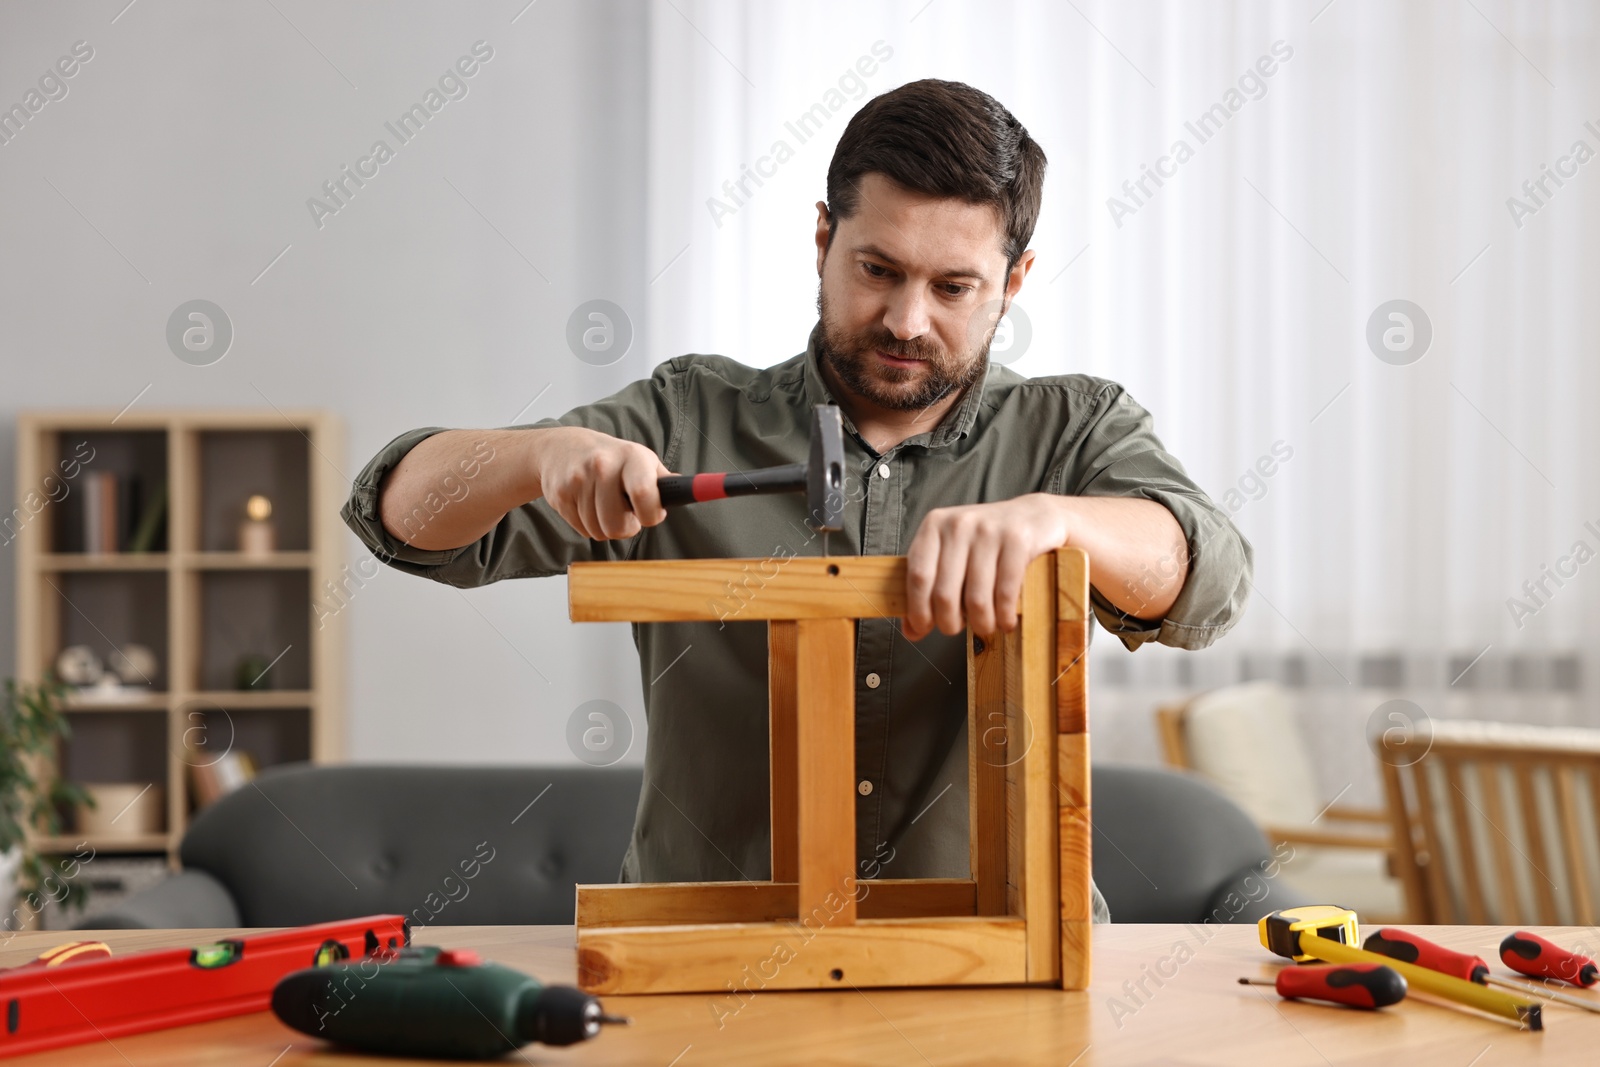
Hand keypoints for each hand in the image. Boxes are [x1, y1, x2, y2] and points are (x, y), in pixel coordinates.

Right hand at [535, 427, 672, 540]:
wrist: (561, 447)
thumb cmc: (609, 457)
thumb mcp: (640, 459)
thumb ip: (663, 480)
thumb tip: (690, 491)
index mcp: (631, 456)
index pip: (644, 495)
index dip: (650, 515)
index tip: (650, 515)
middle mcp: (603, 465)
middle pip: (618, 526)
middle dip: (626, 526)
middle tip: (624, 511)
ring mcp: (578, 480)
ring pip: (600, 532)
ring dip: (605, 526)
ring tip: (603, 504)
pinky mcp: (560, 495)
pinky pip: (582, 530)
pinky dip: (587, 524)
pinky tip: (586, 504)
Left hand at [903, 494, 1070, 639]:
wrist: (1035, 516)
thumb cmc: (987, 542)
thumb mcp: (952, 555)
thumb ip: (929, 587)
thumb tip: (911, 631)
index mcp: (934, 525)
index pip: (918, 577)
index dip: (918, 611)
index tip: (923, 628)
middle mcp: (959, 524)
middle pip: (945, 593)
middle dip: (949, 623)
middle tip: (957, 629)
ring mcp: (989, 530)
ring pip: (976, 599)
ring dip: (980, 624)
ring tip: (985, 626)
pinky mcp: (1018, 541)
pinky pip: (1005, 593)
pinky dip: (1004, 616)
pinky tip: (1005, 621)